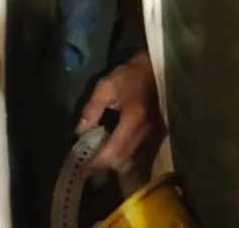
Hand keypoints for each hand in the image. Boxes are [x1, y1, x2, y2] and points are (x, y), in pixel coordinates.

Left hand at [77, 52, 163, 173]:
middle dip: (105, 166)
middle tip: (89, 164)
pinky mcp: (159, 135)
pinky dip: (128, 159)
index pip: (113, 151)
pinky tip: (118, 152)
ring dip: (117, 164)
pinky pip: (142, 156)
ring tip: (102, 159)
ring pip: (133, 162)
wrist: (156, 68)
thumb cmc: (130, 76)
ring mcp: (155, 136)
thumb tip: (79, 131)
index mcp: (133, 120)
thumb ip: (92, 109)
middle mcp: (146, 132)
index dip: (97, 162)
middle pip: (123, 161)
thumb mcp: (106, 86)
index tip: (82, 169)